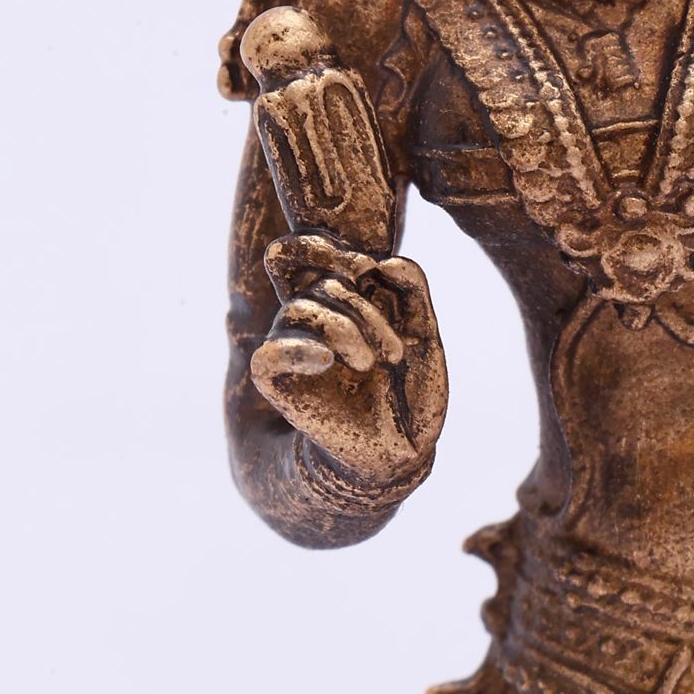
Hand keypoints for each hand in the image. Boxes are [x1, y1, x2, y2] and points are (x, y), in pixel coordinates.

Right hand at [251, 233, 447, 492]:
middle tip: (393, 352)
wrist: (403, 448)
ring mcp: (296, 348)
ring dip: (341, 328)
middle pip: (319, 281)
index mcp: (347, 298)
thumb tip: (383, 262)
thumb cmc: (412, 389)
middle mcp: (317, 318)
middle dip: (361, 308)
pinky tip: (327, 362)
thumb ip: (414, 289)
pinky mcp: (280, 381)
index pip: (310, 250)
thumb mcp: (425, 332)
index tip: (364, 265)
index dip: (324, 245)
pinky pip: (268, 353)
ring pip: (298, 308)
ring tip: (369, 363)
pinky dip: (297, 349)